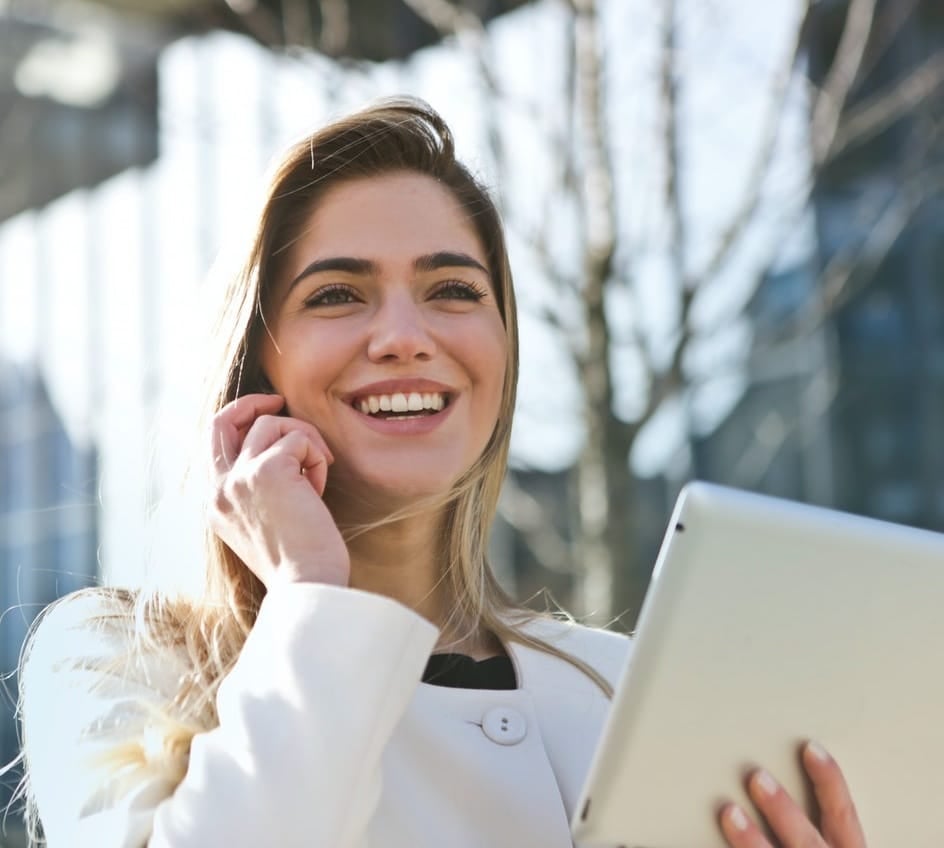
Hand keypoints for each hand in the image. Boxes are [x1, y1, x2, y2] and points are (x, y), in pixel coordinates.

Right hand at [209, 393, 349, 588]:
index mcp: (215, 505)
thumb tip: (280, 452)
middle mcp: (219, 489)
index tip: (267, 414)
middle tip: (280, 400)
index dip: (239, 421)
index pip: (214, 444)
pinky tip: (319, 489)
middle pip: (222, 421)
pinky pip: (299, 439)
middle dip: (252, 403)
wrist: (307, 586)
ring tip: (317, 476)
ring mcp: (239, 478)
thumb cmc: (299, 562)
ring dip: (304, 441)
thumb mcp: (265, 524)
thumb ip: (258, 491)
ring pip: (272, 424)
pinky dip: (316, 457)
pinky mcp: (268, 470)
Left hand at [719, 742, 865, 846]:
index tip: (810, 749)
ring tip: (729, 813)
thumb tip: (768, 778)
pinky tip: (706, 846)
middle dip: (783, 810)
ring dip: (753, 841)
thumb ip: (814, 825)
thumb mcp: (830, 847)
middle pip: (808, 840)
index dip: (830, 781)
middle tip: (756, 777)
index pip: (843, 815)